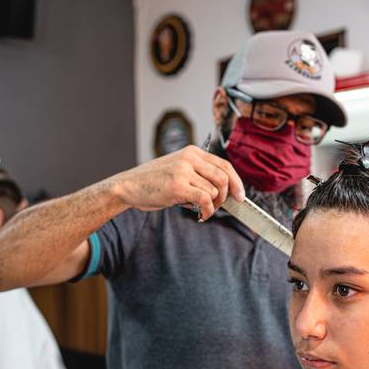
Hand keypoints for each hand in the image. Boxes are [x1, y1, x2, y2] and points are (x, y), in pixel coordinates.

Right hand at [110, 145, 244, 220]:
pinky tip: (201, 216)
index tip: (240, 196)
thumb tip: (224, 192)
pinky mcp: (178, 186)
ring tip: (202, 210)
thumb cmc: (154, 182)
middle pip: (224, 177)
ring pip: (214, 191)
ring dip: (213, 206)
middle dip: (227, 196)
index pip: (224, 165)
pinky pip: (205, 200)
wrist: (128, 186)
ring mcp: (184, 171)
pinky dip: (208, 211)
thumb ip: (199, 175)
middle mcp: (190, 158)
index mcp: (192, 152)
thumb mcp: (178, 170)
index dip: (237, 182)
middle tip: (220, 207)